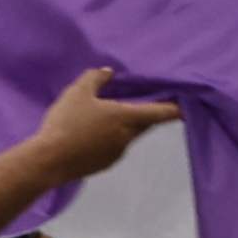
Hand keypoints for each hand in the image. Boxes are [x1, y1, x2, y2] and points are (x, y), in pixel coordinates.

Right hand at [16, 70, 185, 186]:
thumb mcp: (78, 92)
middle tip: (138, 101)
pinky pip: (114, 147)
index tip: (189, 106)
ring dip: (123, 126)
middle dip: (144, 113)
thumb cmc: (67, 123)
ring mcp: (117, 153)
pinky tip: (89, 134)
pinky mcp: (105, 165)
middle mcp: (127, 137)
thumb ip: (95, 78)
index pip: (160, 112)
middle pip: (144, 123)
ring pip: (127, 135)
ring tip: (101, 116)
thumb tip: (108, 72)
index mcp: (127, 118)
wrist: (48, 161)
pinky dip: (109, 138)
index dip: (176, 109)